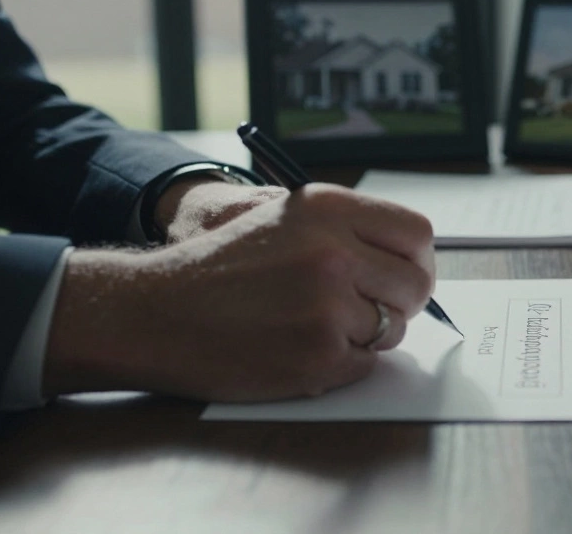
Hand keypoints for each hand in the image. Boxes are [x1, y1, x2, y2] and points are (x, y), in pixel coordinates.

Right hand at [46, 184, 435, 401]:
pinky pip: (365, 364)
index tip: (405, 274)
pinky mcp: (318, 354)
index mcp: (328, 207)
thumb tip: (412, 258)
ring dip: (365, 335)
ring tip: (314, 325)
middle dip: (401, 302)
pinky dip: (341, 364)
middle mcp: (333, 251)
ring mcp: (328, 305)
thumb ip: (348, 230)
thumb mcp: (284, 219)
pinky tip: (299, 348)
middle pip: (415, 285)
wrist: (154, 312)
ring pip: (391, 328)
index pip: (416, 234)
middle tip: (372, 309)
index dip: (416, 259)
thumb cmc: (221, 268)